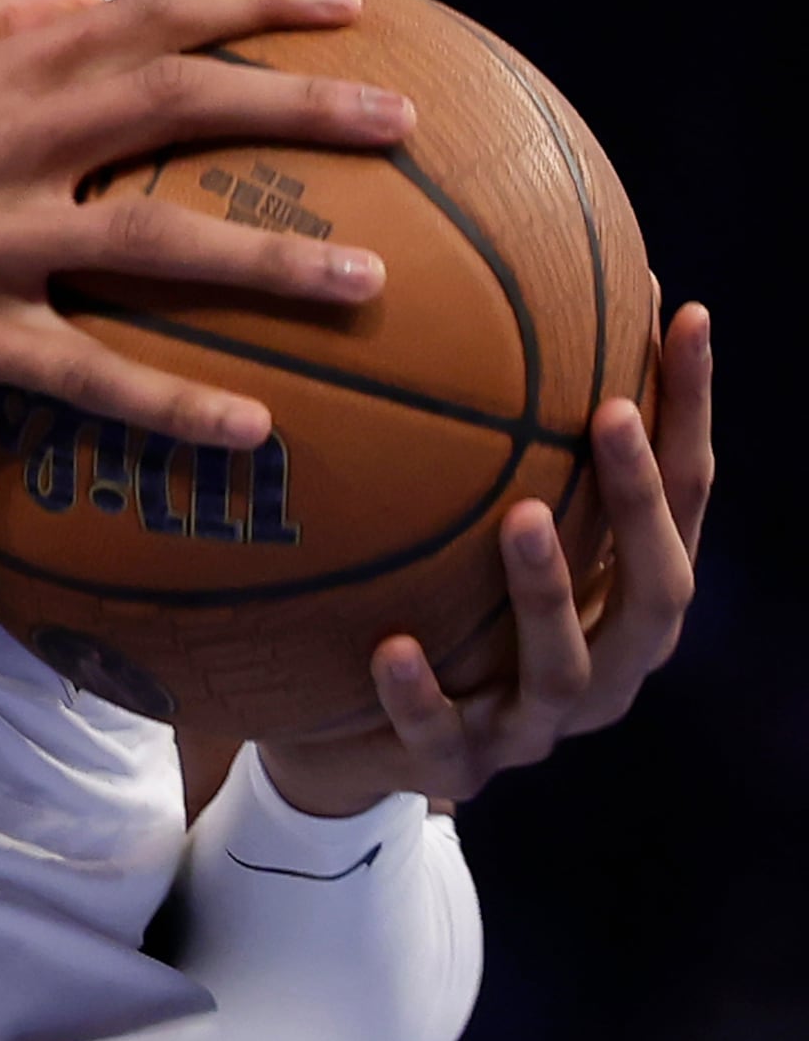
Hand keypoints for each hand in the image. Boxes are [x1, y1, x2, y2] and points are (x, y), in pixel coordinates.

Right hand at [0, 0, 411, 447]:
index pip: (136, 14)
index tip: (348, 3)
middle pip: (165, 103)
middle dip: (293, 106)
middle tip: (403, 126)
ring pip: (146, 238)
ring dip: (267, 258)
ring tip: (368, 283)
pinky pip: (82, 370)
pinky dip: (170, 401)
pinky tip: (250, 430)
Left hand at [254, 302, 713, 816]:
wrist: (349, 741)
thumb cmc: (432, 602)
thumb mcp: (472, 519)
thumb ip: (503, 439)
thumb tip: (504, 271)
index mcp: (625, 595)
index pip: (683, 494)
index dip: (690, 409)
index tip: (685, 313)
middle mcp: (607, 663)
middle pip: (659, 586)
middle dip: (639, 501)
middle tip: (607, 413)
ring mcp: (536, 724)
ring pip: (566, 668)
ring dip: (549, 590)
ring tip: (519, 519)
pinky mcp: (458, 770)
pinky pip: (442, 735)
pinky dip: (420, 693)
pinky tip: (391, 647)